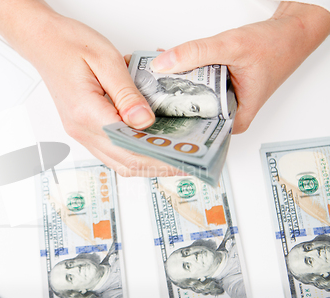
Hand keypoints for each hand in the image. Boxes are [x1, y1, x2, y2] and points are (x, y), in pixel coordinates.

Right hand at [0, 0, 180, 175]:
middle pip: (125, 161)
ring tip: (170, 154)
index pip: (129, 146)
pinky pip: (110, 149)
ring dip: (145, 161)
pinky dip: (132, 151)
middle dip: (157, 164)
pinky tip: (148, 142)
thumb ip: (127, 93)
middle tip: (184, 160)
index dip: (159, 155)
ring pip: (117, 160)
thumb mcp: (105, 60)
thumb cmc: (68, 44)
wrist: (42, 41)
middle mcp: (81, 128)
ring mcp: (80, 131)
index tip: (182, 156)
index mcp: (87, 113)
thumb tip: (145, 121)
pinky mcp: (82, 127)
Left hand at [150, 2, 329, 132]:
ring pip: (190, 98)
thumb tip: (163, 63)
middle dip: (167, 103)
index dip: (170, 123)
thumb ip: (196, 53)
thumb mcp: (232, 46)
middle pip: (189, 114)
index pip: (195, 130)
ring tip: (150, 82)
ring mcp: (222, 102)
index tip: (150, 116)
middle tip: (144, 97)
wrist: (291, 30)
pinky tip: (167, 68)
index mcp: (235, 119)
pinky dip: (183, 75)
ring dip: (173, 87)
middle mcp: (227, 114)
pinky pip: (195, 85)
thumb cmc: (276, 44)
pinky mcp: (217, 89)